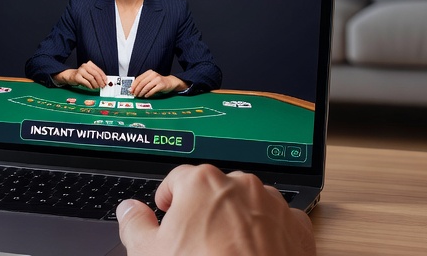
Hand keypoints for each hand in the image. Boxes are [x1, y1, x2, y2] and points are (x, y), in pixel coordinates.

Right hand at [56, 60, 107, 90]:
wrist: (70, 76)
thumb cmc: (82, 75)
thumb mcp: (89, 73)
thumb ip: (96, 75)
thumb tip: (104, 81)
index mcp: (89, 64)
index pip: (98, 70)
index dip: (103, 76)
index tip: (106, 82)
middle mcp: (85, 66)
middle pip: (96, 74)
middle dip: (100, 81)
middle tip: (102, 86)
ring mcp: (80, 71)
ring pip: (91, 79)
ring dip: (95, 85)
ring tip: (97, 88)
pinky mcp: (77, 77)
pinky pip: (86, 82)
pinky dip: (90, 86)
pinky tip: (91, 88)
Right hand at [117, 165, 315, 255]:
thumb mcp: (150, 252)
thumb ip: (135, 224)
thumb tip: (129, 211)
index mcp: (203, 182)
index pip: (177, 179)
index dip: (168, 199)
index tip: (167, 213)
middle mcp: (241, 185)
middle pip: (215, 190)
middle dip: (205, 211)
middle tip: (195, 241)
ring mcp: (273, 205)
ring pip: (248, 204)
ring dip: (237, 220)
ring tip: (226, 251)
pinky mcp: (297, 228)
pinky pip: (278, 224)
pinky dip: (267, 235)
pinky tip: (253, 255)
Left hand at [129, 70, 185, 97]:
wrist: (170, 82)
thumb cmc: (158, 82)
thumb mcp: (150, 79)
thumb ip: (143, 82)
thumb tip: (133, 89)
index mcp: (149, 72)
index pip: (139, 78)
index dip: (134, 85)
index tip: (131, 90)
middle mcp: (153, 74)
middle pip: (142, 83)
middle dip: (137, 90)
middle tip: (135, 94)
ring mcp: (158, 79)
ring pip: (146, 87)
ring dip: (141, 93)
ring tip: (139, 96)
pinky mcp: (161, 85)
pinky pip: (152, 90)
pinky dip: (148, 94)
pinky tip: (146, 96)